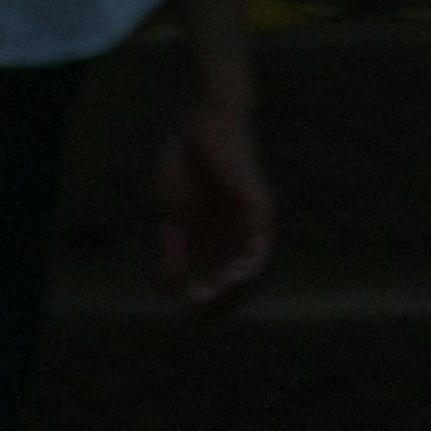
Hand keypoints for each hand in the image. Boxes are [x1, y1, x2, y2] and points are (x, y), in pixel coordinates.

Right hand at [153, 91, 274, 308]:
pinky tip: (232, 280)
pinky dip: (249, 268)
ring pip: (249, 270)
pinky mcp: (259, 210)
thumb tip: (171, 293)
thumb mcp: (170, 218)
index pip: (211, 280)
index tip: (186, 305)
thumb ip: (172, 254)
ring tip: (215, 297)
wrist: (199, 125)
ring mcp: (247, 223)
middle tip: (198, 306)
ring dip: (236, 290)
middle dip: (217, 299)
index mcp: (209, 237)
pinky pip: (260, 248)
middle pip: (232, 281)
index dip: (201, 298)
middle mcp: (232, 235)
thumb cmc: (184, 164)